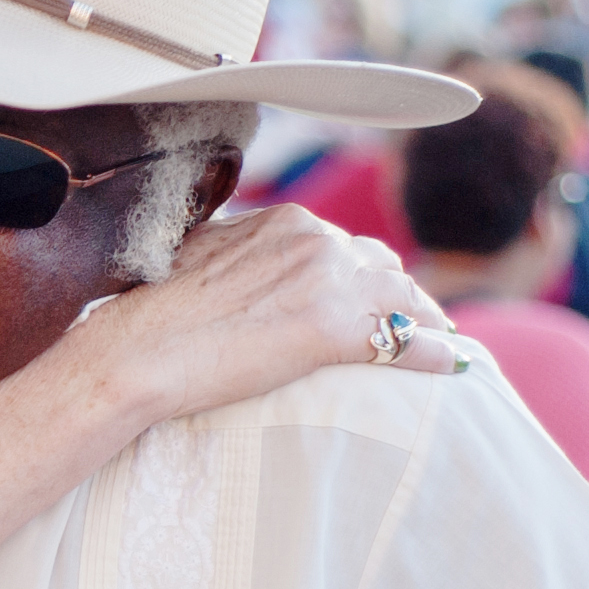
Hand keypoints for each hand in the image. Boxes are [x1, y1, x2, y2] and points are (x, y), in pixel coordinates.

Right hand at [71, 208, 459, 423]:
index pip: (342, 244)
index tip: (368, 293)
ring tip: (439, 340)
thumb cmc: (149, 315)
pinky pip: (404, 341)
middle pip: (380, 265)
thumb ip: (235, 251)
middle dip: (396, 293)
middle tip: (412, 319)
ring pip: (402, 296)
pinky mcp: (332, 331)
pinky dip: (433, 353)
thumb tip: (238, 262)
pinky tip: (452, 366)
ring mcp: (327, 284)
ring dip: (423, 319)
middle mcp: (315, 242)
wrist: (136, 352)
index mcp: (284, 222)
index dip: (360, 272)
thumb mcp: (198, 258)